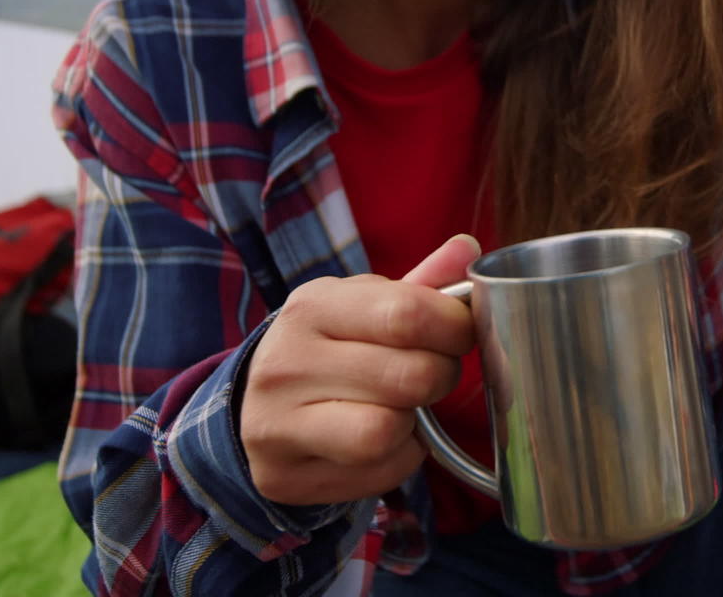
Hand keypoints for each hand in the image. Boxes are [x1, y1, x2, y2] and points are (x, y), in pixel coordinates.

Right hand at [238, 233, 479, 504]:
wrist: (254, 406)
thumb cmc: (330, 348)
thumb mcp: (366, 305)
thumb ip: (421, 284)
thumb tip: (468, 248)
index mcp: (312, 306)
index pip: (407, 313)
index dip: (455, 327)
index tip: (460, 334)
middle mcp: (286, 362)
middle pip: (408, 377)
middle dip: (441, 377)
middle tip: (433, 374)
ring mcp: (276, 423)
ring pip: (386, 431)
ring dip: (414, 424)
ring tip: (402, 409)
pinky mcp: (281, 475)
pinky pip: (376, 473)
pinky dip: (398, 460)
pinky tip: (381, 442)